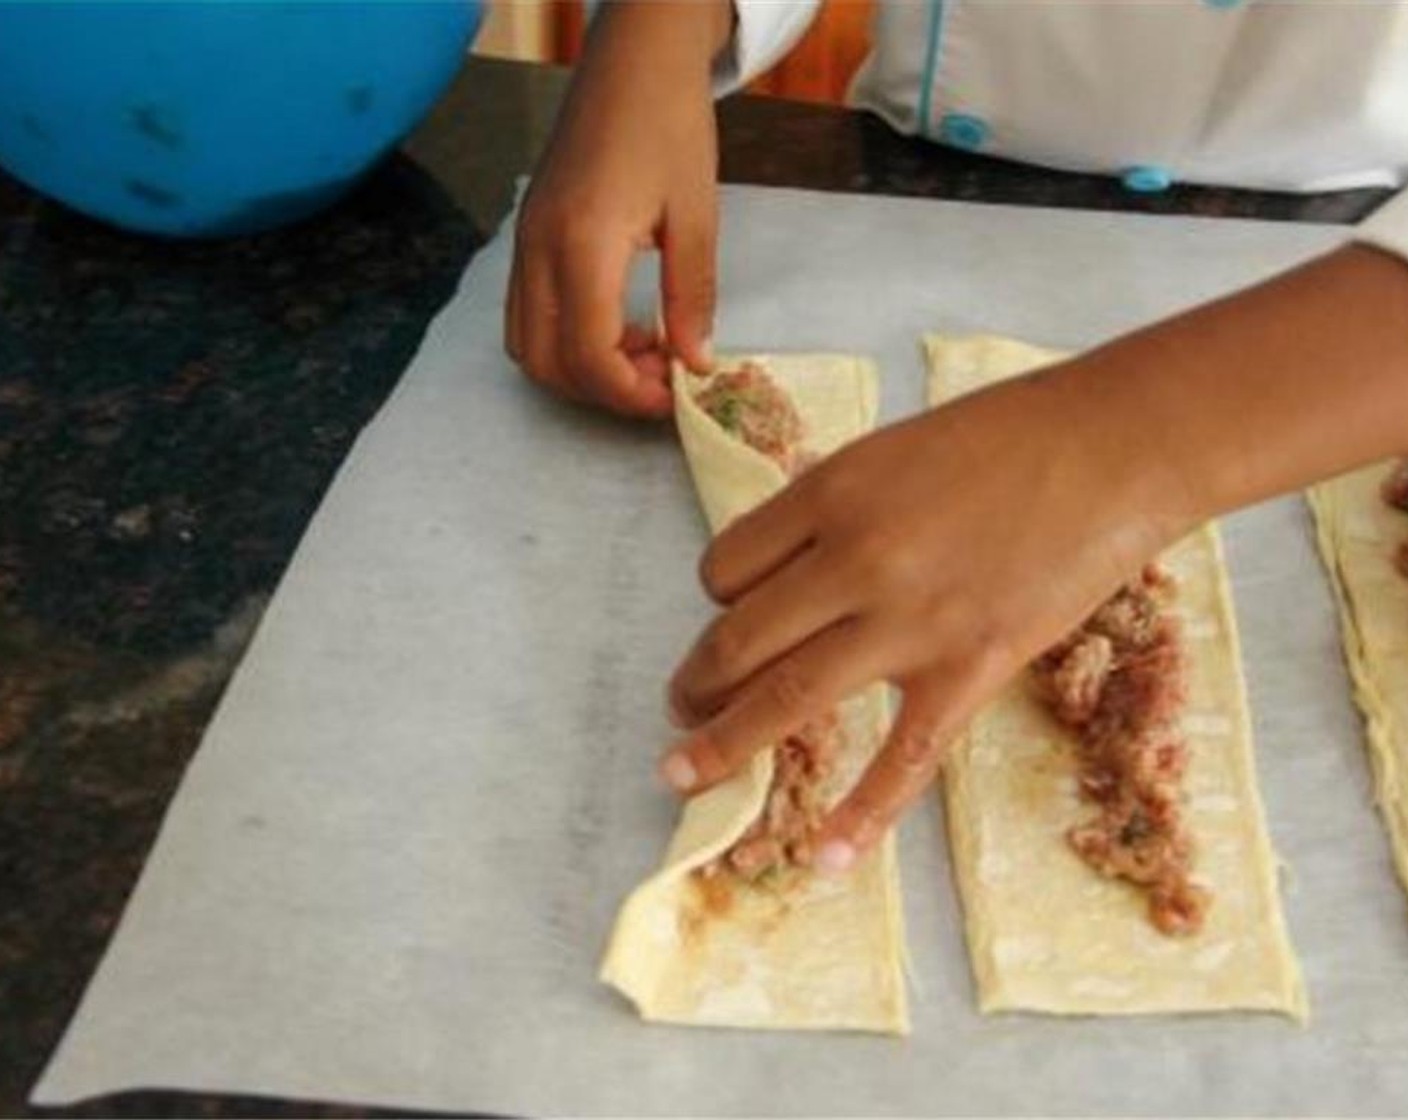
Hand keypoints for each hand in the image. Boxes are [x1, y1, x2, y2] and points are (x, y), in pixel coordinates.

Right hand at [505, 0, 731, 416]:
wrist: (633, 57)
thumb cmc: (669, 123)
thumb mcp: (695, 214)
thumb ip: (692, 295)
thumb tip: (697, 363)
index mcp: (581, 244)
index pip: (588, 356)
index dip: (631, 394)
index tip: (678, 392)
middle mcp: (536, 250)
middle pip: (546, 363)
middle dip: (604, 390)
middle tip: (661, 378)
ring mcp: (524, 243)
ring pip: (527, 345)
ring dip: (581, 369)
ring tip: (642, 351)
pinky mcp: (526, 236)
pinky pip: (526, 315)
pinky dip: (566, 340)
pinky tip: (618, 324)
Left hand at [659, 361, 1195, 870]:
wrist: (1115, 447)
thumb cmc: (1009, 434)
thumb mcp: (891, 451)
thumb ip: (832, 514)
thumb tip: (789, 576)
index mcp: (829, 492)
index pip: (725, 567)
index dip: (716, 599)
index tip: (731, 613)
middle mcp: (854, 558)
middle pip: (738, 638)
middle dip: (697, 682)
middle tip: (680, 707)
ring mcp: (910, 621)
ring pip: (787, 698)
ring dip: (724, 743)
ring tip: (682, 772)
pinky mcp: (970, 668)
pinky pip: (902, 758)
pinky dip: (860, 815)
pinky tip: (822, 857)